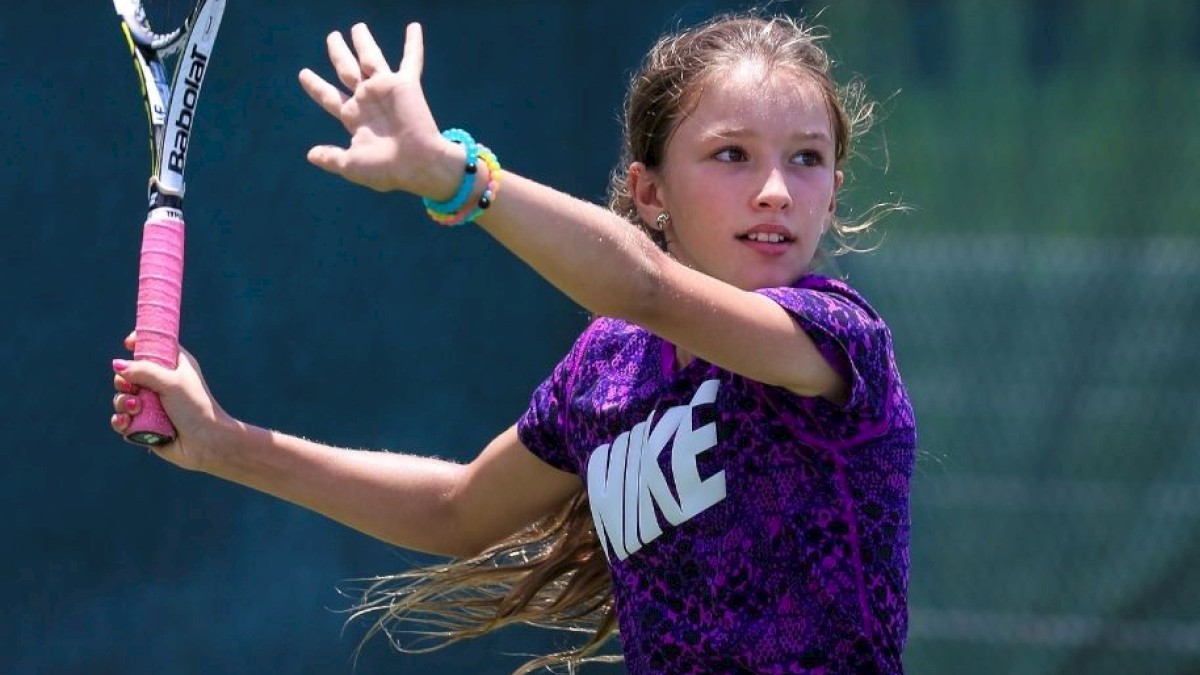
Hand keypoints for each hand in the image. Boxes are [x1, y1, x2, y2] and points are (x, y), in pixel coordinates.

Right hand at [111, 332, 232, 471]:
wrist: (207, 443)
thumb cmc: (195, 408)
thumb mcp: (171, 382)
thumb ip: (144, 370)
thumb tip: (117, 364)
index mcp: (174, 365)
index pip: (153, 346)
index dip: (139, 343)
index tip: (128, 344)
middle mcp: (161, 383)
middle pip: (128, 374)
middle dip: (123, 381)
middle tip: (131, 388)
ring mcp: (152, 405)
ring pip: (123, 398)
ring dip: (122, 403)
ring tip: (135, 409)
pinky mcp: (145, 425)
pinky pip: (123, 419)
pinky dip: (121, 420)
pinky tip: (125, 422)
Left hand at [299, 22, 447, 194]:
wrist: (418, 166)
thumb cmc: (387, 169)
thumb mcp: (352, 165)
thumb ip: (332, 157)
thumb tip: (311, 155)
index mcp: (354, 118)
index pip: (330, 96)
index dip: (316, 86)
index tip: (303, 74)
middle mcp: (367, 100)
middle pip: (347, 70)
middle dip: (338, 53)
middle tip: (332, 37)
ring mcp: (385, 90)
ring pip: (371, 57)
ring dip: (364, 42)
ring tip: (357, 27)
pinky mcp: (405, 85)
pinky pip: (411, 60)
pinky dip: (413, 44)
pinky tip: (413, 27)